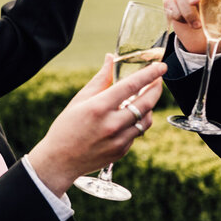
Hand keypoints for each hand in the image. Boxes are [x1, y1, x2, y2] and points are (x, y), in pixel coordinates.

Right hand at [27, 57, 166, 195]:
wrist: (60, 161)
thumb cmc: (66, 128)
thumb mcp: (80, 100)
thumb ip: (100, 79)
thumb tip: (110, 59)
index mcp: (99, 107)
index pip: (132, 86)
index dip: (150, 74)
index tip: (161, 66)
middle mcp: (112, 124)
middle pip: (146, 103)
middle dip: (156, 89)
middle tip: (158, 81)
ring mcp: (119, 140)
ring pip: (146, 119)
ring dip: (149, 107)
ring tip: (142, 100)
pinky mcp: (122, 151)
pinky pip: (137, 132)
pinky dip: (136, 123)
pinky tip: (127, 119)